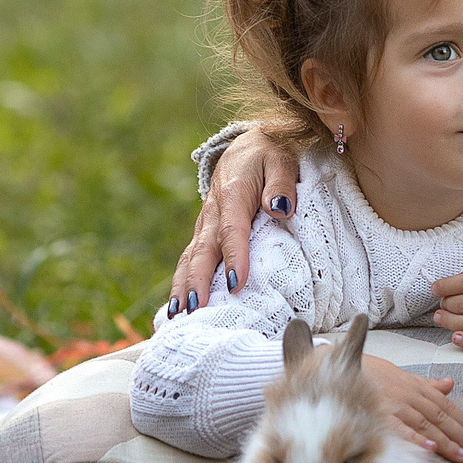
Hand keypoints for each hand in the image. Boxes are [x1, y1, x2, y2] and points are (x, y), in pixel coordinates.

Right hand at [170, 132, 299, 306]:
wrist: (247, 146)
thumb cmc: (269, 155)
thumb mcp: (281, 160)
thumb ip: (282, 184)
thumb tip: (280, 208)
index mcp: (233, 194)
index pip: (232, 230)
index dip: (234, 257)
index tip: (237, 283)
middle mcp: (213, 212)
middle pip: (203, 250)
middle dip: (198, 281)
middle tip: (196, 309)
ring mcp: (205, 223)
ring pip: (191, 257)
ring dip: (183, 286)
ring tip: (180, 316)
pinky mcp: (204, 232)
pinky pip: (191, 258)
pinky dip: (183, 281)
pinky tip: (180, 306)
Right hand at [363, 355, 462, 462]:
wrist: (344, 367)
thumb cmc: (374, 375)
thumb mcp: (404, 376)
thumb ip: (428, 385)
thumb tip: (450, 384)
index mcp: (418, 387)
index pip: (447, 407)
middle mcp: (410, 396)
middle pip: (441, 419)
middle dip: (462, 436)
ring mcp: (396, 406)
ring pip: (427, 426)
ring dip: (446, 443)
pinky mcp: (380, 415)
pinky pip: (401, 430)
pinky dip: (416, 440)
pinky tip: (430, 451)